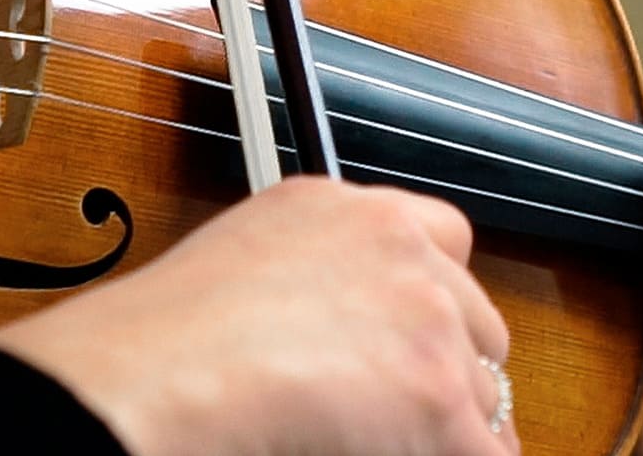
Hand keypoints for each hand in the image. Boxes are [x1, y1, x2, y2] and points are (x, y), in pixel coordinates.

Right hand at [0, 176, 516, 455]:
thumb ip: (318, 279)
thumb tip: (344, 337)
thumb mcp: (249, 262)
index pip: (443, 239)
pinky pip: (486, 449)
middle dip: (447, 372)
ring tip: (368, 442)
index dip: (436, 302)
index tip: (415, 342)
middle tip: (393, 416)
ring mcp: (430, 320)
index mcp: (349, 212)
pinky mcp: (440, 393)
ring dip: (443, 429)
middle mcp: (401, 252)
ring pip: (483, 396)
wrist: (156, 380)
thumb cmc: (162, 345)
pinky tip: (390, 455)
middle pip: (477, 323)